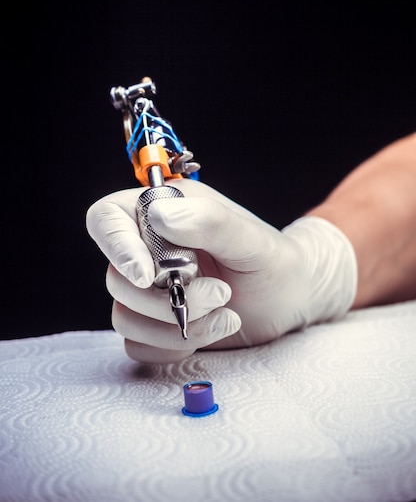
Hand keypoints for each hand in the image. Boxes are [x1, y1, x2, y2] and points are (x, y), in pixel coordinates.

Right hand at [86, 179, 356, 362]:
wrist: (290, 300)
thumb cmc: (273, 262)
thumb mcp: (251, 240)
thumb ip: (209, 223)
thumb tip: (159, 216)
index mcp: (164, 212)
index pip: (107, 219)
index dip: (117, 247)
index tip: (148, 276)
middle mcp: (148, 249)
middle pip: (117, 277)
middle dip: (168, 297)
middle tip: (221, 293)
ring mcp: (148, 290)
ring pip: (125, 315)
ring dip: (176, 325)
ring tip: (226, 313)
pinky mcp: (154, 325)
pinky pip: (139, 344)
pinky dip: (174, 346)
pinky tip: (212, 330)